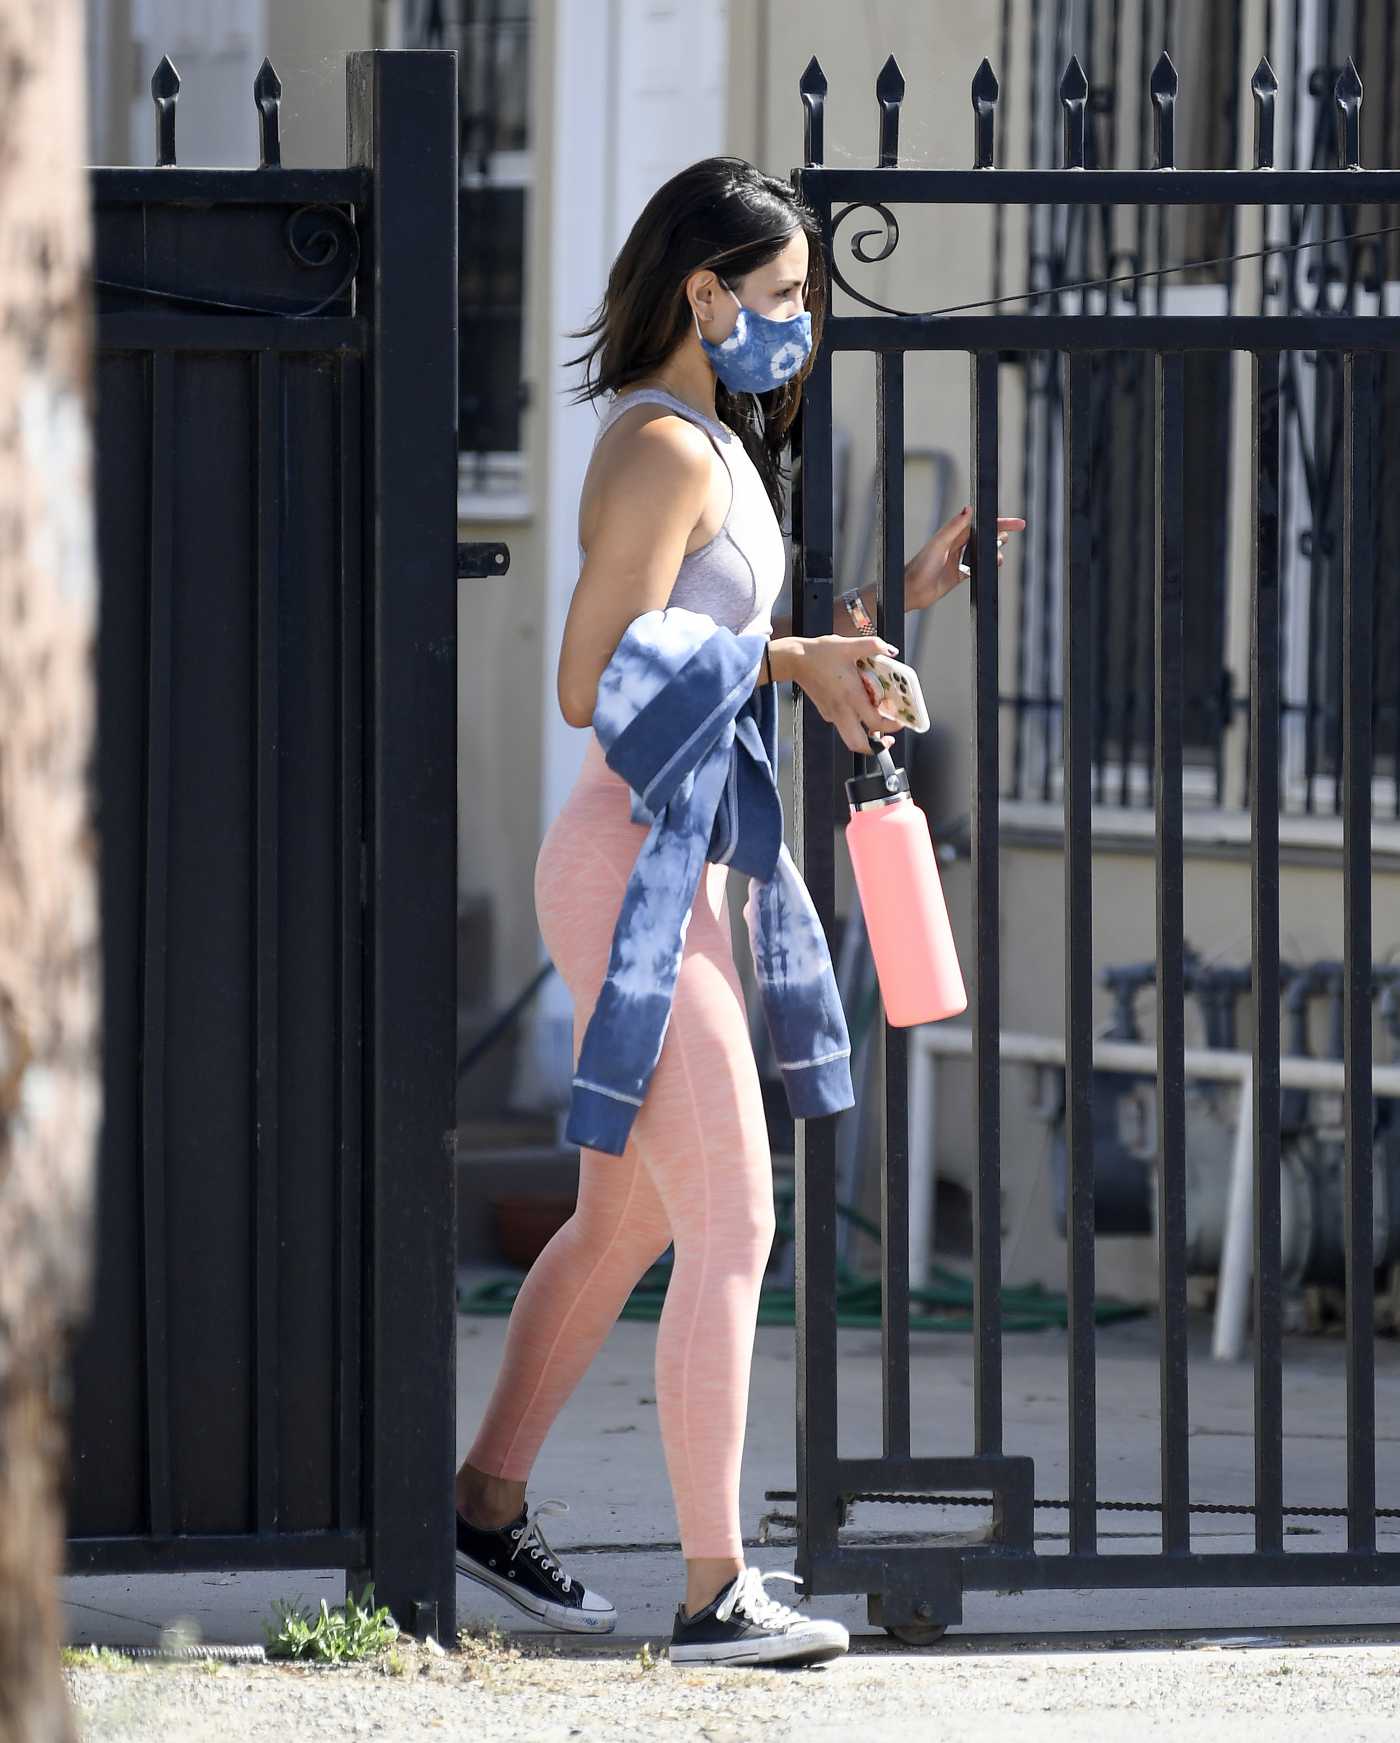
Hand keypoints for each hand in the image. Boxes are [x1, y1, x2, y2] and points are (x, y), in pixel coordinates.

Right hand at [779, 633, 905, 756]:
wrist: (795, 660)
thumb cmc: (819, 654)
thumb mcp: (849, 646)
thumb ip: (873, 645)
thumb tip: (890, 650)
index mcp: (852, 696)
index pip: (875, 723)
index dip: (891, 727)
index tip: (899, 722)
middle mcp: (842, 710)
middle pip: (858, 745)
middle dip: (875, 748)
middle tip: (887, 739)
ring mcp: (833, 715)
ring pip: (850, 739)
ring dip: (865, 738)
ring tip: (876, 725)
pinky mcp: (826, 713)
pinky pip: (843, 724)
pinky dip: (854, 722)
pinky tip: (859, 706)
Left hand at [904, 506, 1026, 610]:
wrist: (912, 590)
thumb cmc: (920, 566)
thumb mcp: (939, 544)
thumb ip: (954, 527)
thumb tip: (968, 508)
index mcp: (953, 534)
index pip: (980, 524)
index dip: (998, 522)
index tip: (1014, 523)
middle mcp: (957, 545)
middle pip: (984, 535)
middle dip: (1001, 532)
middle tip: (1017, 529)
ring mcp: (959, 560)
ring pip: (983, 551)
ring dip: (994, 551)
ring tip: (999, 556)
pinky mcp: (959, 574)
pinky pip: (978, 567)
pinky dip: (987, 565)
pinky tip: (994, 564)